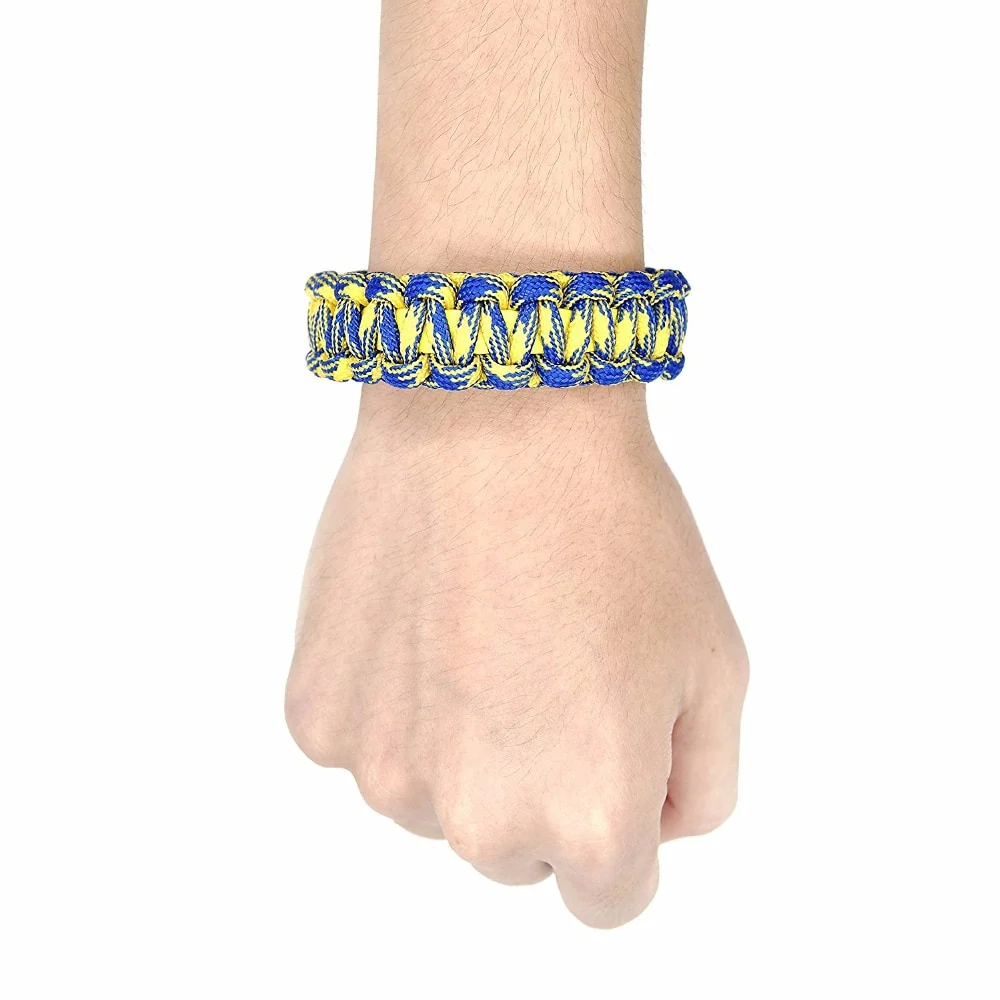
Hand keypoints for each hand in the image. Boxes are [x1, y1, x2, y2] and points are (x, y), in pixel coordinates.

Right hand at [285, 382, 747, 927]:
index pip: (608, 898)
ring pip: (436, 803)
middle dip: (541, 785)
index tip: (608, 750)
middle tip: (546, 667)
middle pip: (518, 855)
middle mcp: (479, 821)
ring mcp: (384, 772)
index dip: (622, 824)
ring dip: (461, 746)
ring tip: (480, 631)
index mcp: (590, 817)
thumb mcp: (715, 663)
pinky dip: (397, 704)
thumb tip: (651, 824)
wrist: (495, 419)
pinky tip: (421, 620)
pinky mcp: (318, 718)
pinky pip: (373, 745)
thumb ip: (700, 784)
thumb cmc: (615, 528)